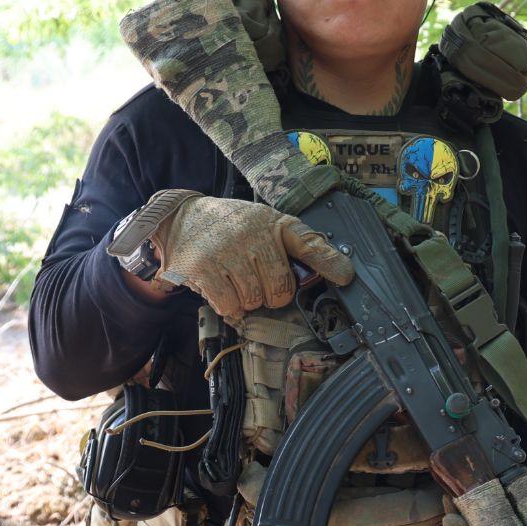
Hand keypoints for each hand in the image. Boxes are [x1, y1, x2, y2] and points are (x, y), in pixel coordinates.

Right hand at [154, 195, 353, 322]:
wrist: (181, 219)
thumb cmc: (231, 228)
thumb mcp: (265, 226)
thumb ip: (297, 247)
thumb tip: (338, 271)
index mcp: (273, 223)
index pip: (307, 242)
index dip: (329, 262)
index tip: (345, 276)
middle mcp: (252, 234)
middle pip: (280, 289)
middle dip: (271, 293)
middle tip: (256, 279)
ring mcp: (226, 251)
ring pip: (254, 300)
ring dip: (247, 300)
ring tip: (236, 278)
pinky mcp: (203, 268)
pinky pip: (230, 306)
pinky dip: (228, 305)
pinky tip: (222, 287)